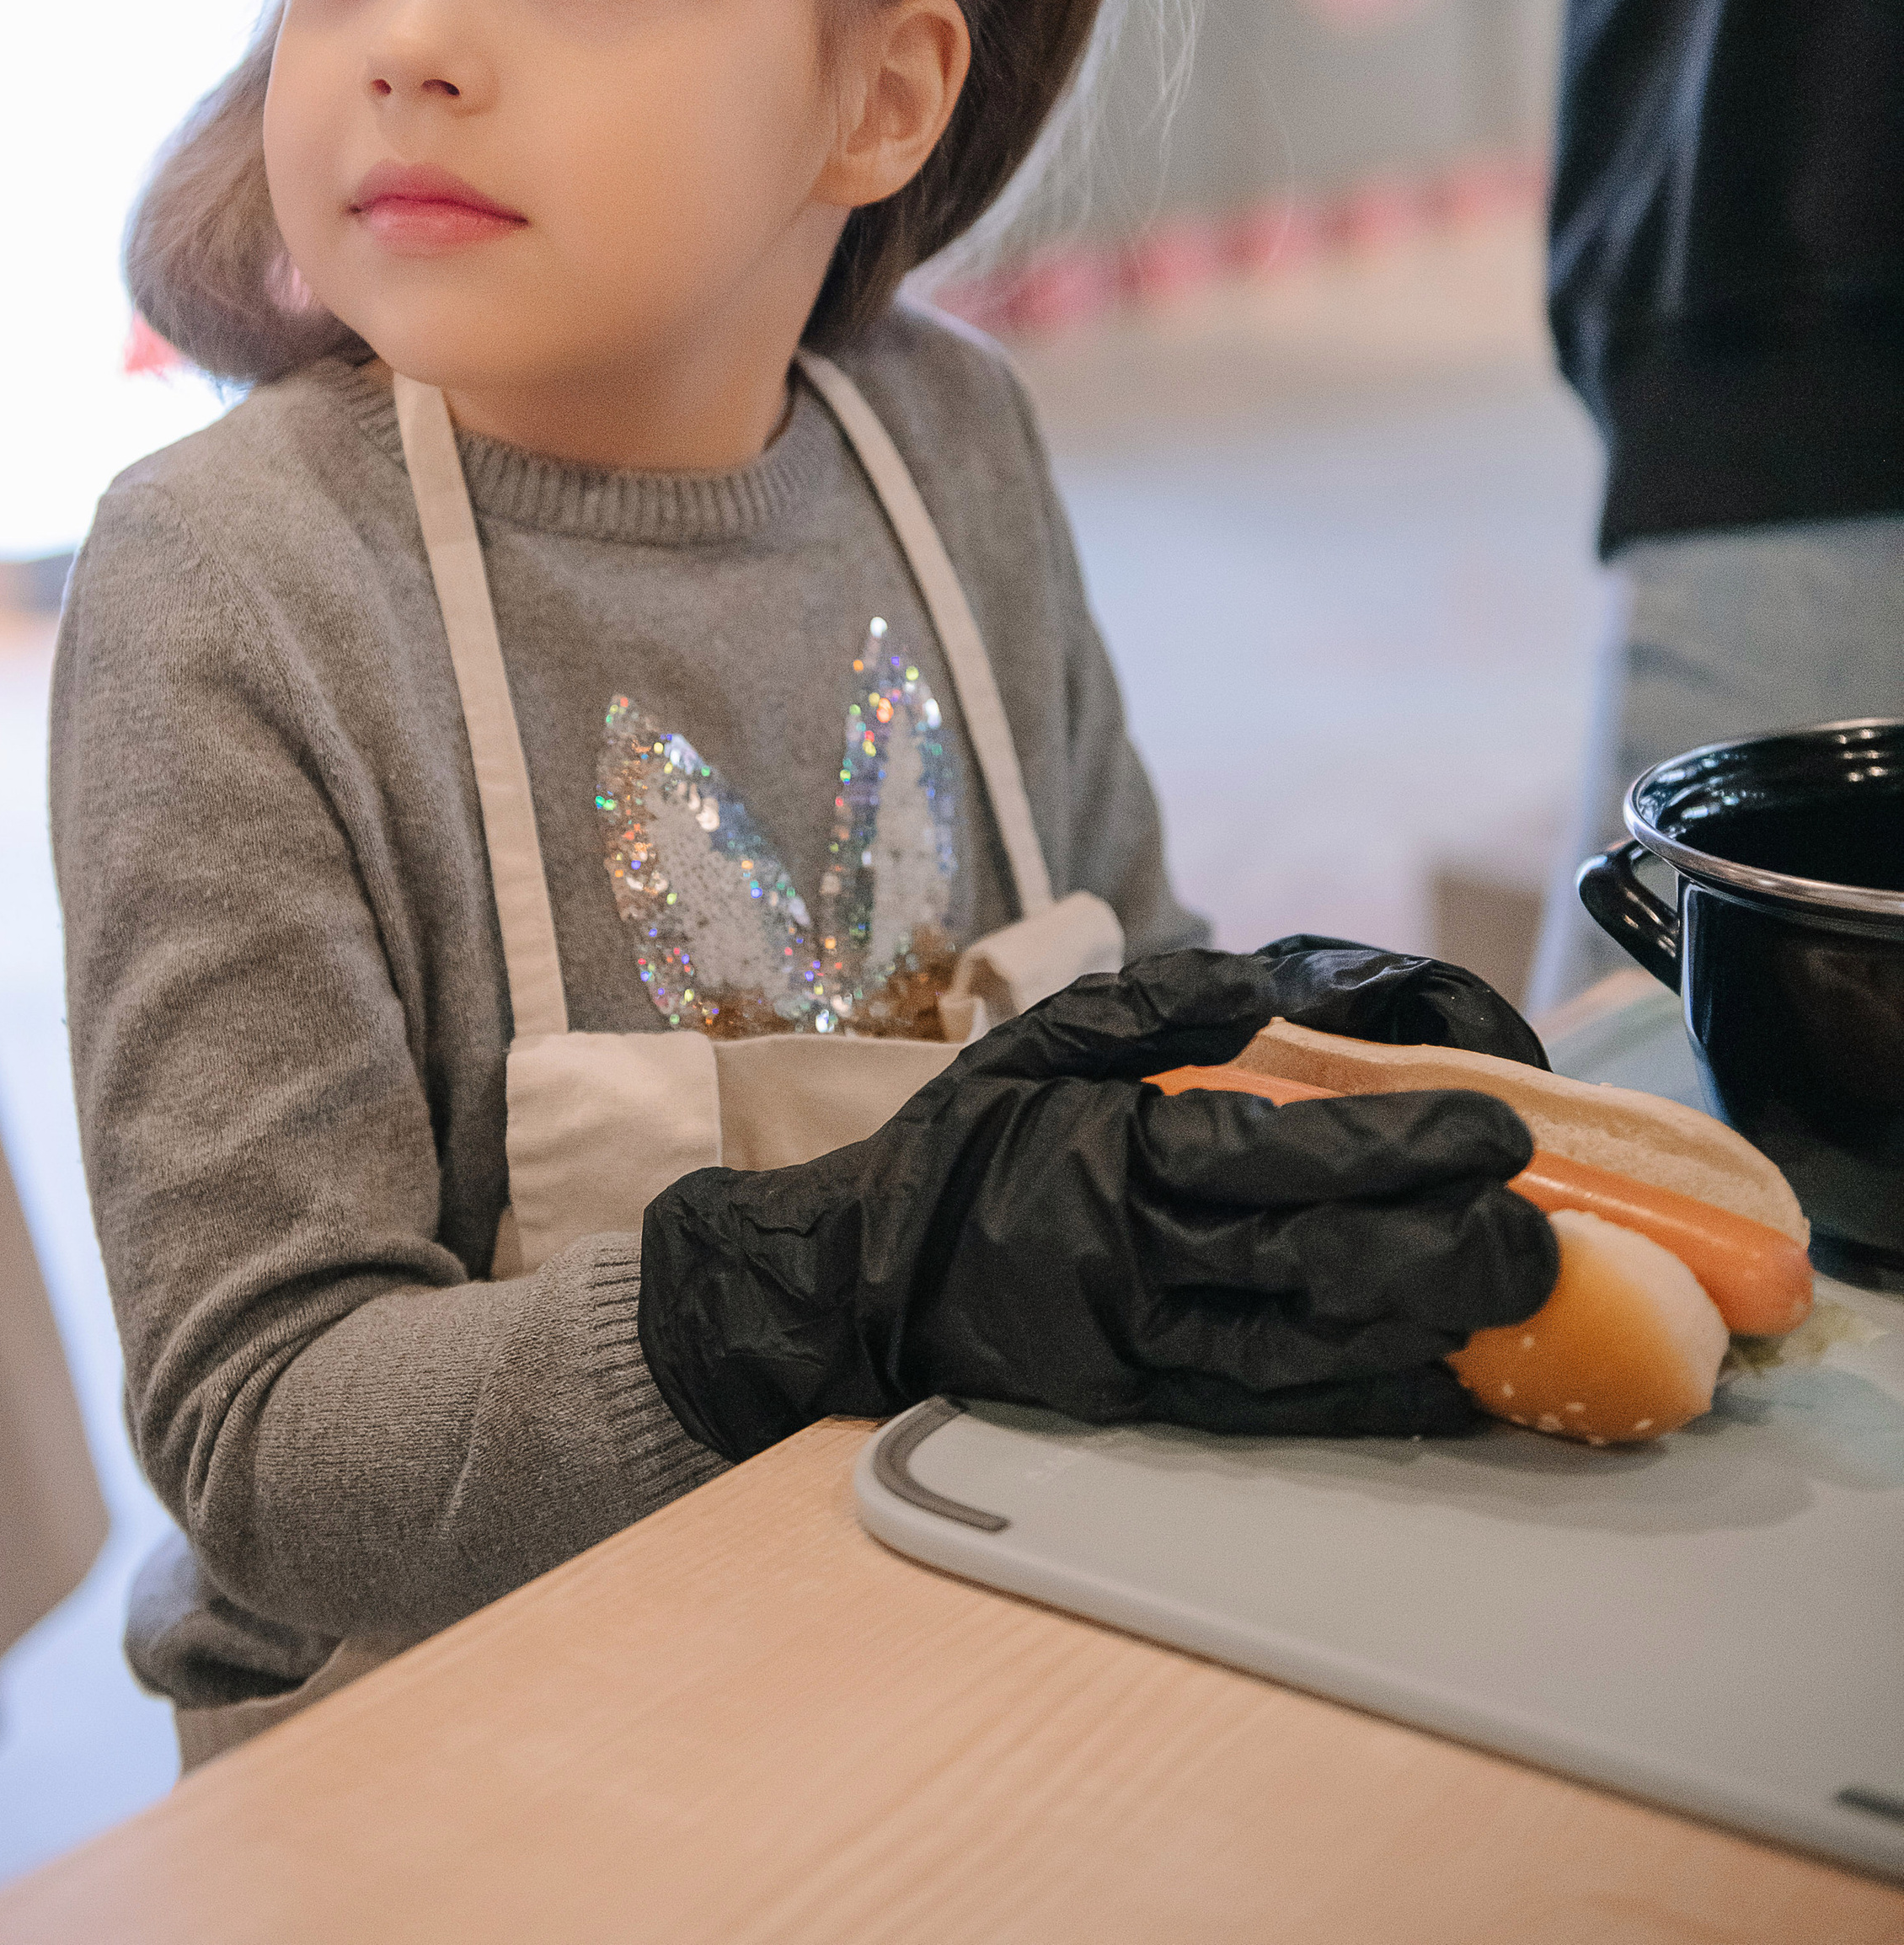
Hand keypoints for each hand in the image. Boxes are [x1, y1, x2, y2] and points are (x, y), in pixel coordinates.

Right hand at [637, 948, 1557, 1461]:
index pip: (1281, 1150)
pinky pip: (1277, 1415)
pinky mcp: (1143, 1409)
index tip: (1499, 1130)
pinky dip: (1372, 1404)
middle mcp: (1137, 1260)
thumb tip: (1270, 985)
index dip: (1399, 1146)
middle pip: (1320, 1261)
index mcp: (1113, 1154)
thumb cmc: (963, 1145)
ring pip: (1314, 1348)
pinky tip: (1454, 1390)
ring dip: (1433, 1330)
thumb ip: (1158, 1003)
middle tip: (1547, 1233)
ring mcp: (1143, 1347)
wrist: (855, 1281)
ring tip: (1530, 1304)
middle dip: (1450, 1249)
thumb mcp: (1041, 1038)